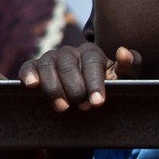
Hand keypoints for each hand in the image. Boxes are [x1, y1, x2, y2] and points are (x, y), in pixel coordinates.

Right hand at [21, 41, 140, 110]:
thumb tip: (123, 51)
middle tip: (83, 107)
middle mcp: (70, 52)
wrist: (87, 99)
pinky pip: (28, 66)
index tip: (97, 103)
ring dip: (54, 88)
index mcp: (92, 52)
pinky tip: (32, 85)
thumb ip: (130, 66)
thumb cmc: (108, 87)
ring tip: (63, 108)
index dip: (94, 83)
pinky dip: (28, 74)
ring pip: (48, 66)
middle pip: (68, 65)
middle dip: (75, 88)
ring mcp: (51, 58)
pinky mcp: (35, 67)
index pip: (92, 63)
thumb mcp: (124, 79)